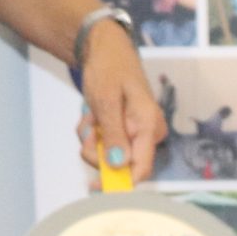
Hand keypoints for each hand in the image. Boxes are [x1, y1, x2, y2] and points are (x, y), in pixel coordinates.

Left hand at [74, 22, 165, 178]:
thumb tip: (118, 165)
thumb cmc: (109, 68)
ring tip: (90, 116)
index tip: (96, 187)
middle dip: (98, 152)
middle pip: (123, 164)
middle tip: (87, 132)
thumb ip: (113, 134)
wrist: (104, 48)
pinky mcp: (127, 130)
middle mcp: (148, 133)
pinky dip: (94, 133)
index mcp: (149, 125)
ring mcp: (137, 132)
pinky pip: (107, 143)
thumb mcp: (106, 101)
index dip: (120, 182)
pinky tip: (93, 115)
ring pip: (111, 154)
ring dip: (93, 141)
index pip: (142, 167)